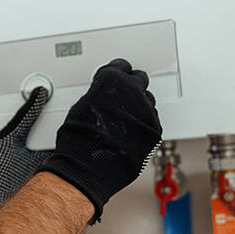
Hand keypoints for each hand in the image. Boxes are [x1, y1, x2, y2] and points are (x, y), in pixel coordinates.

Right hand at [37, 58, 163, 223]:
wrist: (89, 167)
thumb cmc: (79, 140)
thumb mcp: (80, 106)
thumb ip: (97, 95)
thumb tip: (101, 97)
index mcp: (112, 80)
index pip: (121, 66)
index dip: (116, 73)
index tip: (115, 79)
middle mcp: (133, 91)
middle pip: (139, 79)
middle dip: (130, 87)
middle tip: (121, 98)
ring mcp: (146, 111)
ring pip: (148, 101)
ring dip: (138, 107)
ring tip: (124, 121)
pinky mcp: (155, 130)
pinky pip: (152, 121)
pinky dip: (143, 125)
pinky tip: (131, 134)